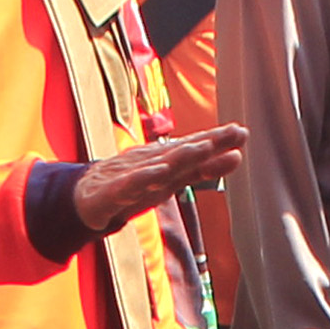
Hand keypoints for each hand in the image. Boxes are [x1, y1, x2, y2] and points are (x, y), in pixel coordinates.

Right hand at [72, 126, 246, 237]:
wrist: (87, 196)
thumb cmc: (137, 182)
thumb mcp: (174, 178)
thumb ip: (205, 168)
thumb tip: (238, 156)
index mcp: (167, 159)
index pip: (194, 147)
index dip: (217, 140)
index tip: (241, 132)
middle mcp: (151, 161)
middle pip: (181, 152)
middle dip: (206, 143)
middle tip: (232, 133)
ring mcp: (131, 174)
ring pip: (158, 165)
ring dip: (180, 156)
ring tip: (202, 148)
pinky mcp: (113, 191)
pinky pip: (129, 185)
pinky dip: (143, 178)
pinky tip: (158, 172)